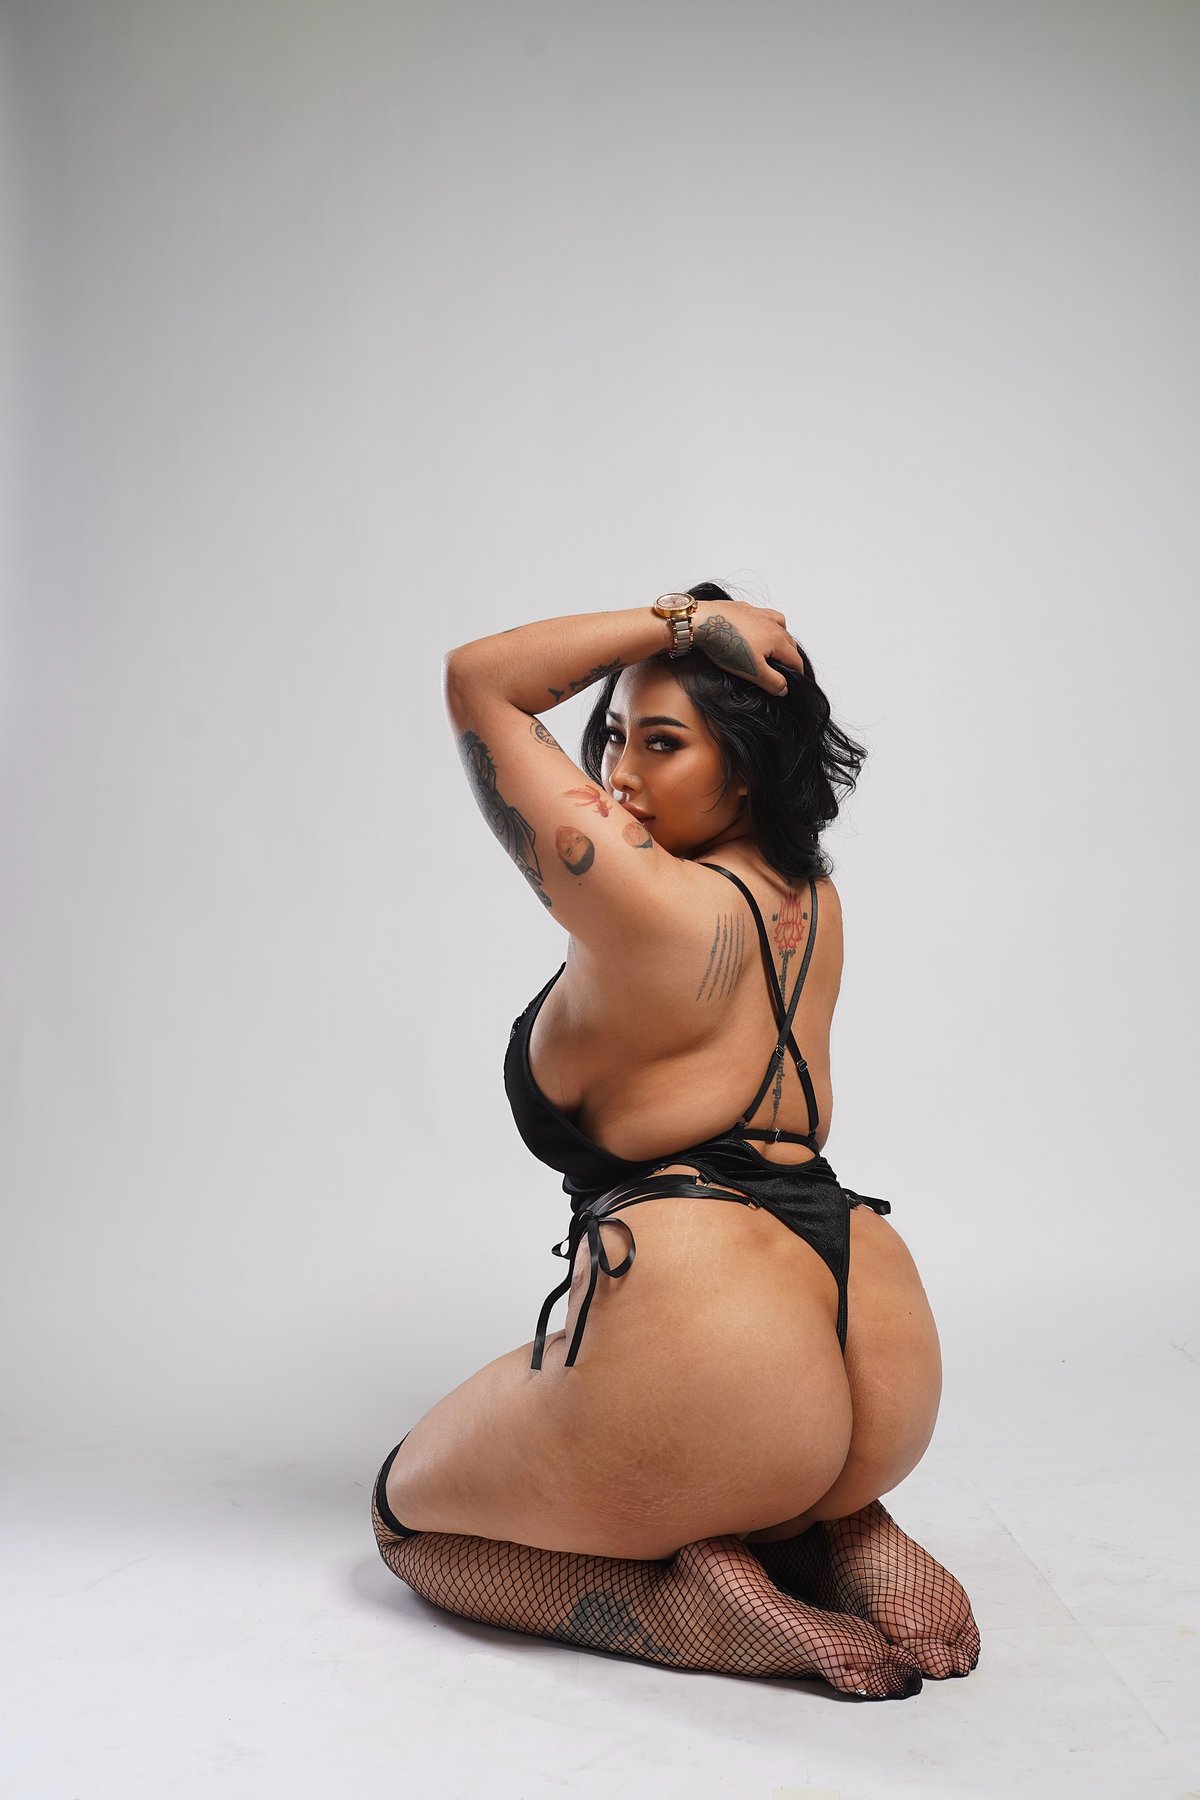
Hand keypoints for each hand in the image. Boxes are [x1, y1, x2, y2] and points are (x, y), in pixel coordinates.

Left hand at [691, 599, 805, 694]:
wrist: (703, 621)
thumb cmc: (727, 644)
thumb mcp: (753, 671)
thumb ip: (772, 681)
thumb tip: (784, 688)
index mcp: (778, 639)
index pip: (796, 659)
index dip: (797, 673)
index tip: (794, 681)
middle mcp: (771, 623)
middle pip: (790, 642)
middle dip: (790, 656)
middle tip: (785, 668)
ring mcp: (757, 613)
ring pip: (779, 623)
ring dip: (781, 635)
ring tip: (774, 646)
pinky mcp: (742, 608)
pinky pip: (760, 615)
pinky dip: (763, 624)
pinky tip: (754, 630)